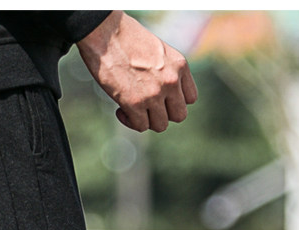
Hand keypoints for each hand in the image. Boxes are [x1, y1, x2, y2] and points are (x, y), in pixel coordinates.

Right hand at [77, 11, 196, 132]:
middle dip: (163, 114)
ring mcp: (154, 93)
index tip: (161, 99)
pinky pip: (141, 126)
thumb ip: (166, 71)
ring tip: (132, 108)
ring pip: (160, 125)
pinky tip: (120, 110)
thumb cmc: (127, 39)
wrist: (106, 34)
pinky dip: (130, 122)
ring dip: (146, 120)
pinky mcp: (135, 103)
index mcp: (180, 65)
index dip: (175, 102)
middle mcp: (171, 81)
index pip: (191, 98)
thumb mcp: (158, 51)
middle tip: (148, 108)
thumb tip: (162, 95)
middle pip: (179, 116)